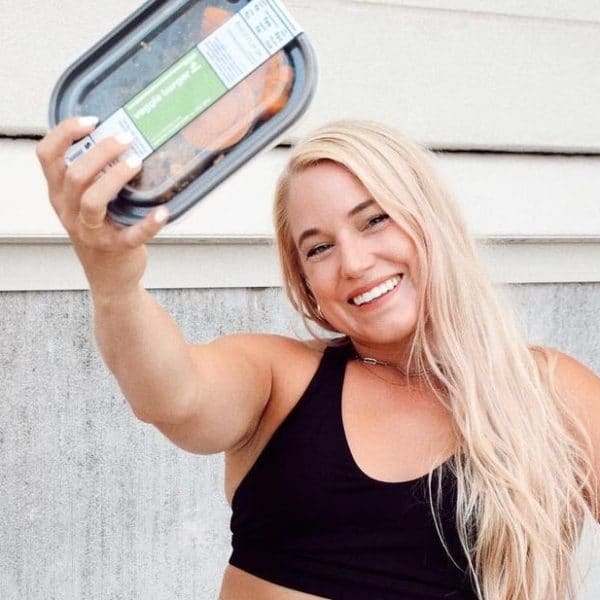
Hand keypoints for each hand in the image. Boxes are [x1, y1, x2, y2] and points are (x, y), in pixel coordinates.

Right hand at [36, 116, 168, 296]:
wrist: (110, 276)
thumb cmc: (101, 230)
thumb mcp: (85, 202)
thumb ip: (93, 176)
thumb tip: (120, 136)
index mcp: (59, 194)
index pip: (47, 156)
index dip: (65, 133)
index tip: (92, 121)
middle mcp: (69, 211)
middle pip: (75, 174)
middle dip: (102, 152)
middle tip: (127, 139)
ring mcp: (90, 231)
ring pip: (93, 200)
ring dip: (115, 178)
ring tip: (136, 163)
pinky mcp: (116, 248)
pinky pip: (132, 235)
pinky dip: (149, 224)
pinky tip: (163, 212)